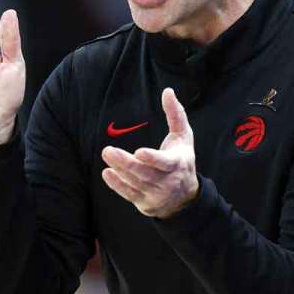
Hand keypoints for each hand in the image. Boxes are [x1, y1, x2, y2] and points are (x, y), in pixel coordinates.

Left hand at [101, 88, 198, 218]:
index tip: (139, 152)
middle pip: (145, 173)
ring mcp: (155, 194)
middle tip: (108, 150)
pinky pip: (129, 194)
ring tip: (107, 154)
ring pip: (135, 182)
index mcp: (177, 164)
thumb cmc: (182, 159)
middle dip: (126, 163)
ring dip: (119, 170)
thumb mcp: (184, 137)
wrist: (185, 198)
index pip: (164, 163)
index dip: (152, 159)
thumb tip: (168, 91)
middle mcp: (167, 181)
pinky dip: (117, 185)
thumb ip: (176, 115)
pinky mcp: (145, 202)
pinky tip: (107, 173)